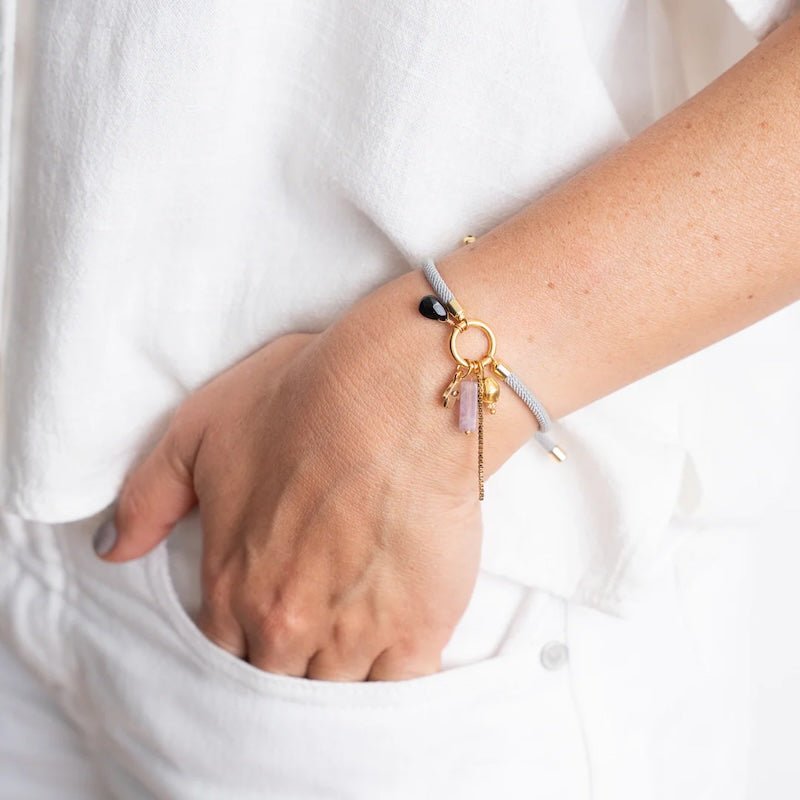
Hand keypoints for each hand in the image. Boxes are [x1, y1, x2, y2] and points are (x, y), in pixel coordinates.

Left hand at [98, 274, 485, 680]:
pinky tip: (394, 650)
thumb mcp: (200, 431)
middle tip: (311, 630)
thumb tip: (110, 550)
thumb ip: (148, 499)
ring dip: (341, 672)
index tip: (260, 623)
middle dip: (288, 662)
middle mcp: (286, 622)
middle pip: (277, 680)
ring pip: (336, 691)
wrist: (397, 390)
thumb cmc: (302, 399)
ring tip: (355, 638)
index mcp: (232, 584)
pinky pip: (399, 688)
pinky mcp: (420, 627)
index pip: (220, 654)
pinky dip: (393, 679)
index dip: (240, 641)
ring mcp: (354, 632)